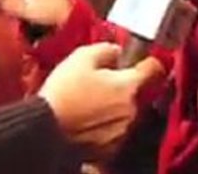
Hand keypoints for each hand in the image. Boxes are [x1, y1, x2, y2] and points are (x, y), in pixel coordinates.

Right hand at [38, 44, 165, 160]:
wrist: (43, 129)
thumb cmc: (63, 92)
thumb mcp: (82, 57)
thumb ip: (106, 49)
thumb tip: (116, 51)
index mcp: (128, 85)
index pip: (153, 69)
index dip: (147, 61)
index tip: (141, 59)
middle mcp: (130, 109)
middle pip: (136, 91)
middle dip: (122, 85)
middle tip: (99, 82)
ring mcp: (121, 130)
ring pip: (124, 111)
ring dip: (113, 105)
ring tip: (88, 101)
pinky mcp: (109, 148)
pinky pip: (113, 129)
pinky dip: (104, 124)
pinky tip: (86, 119)